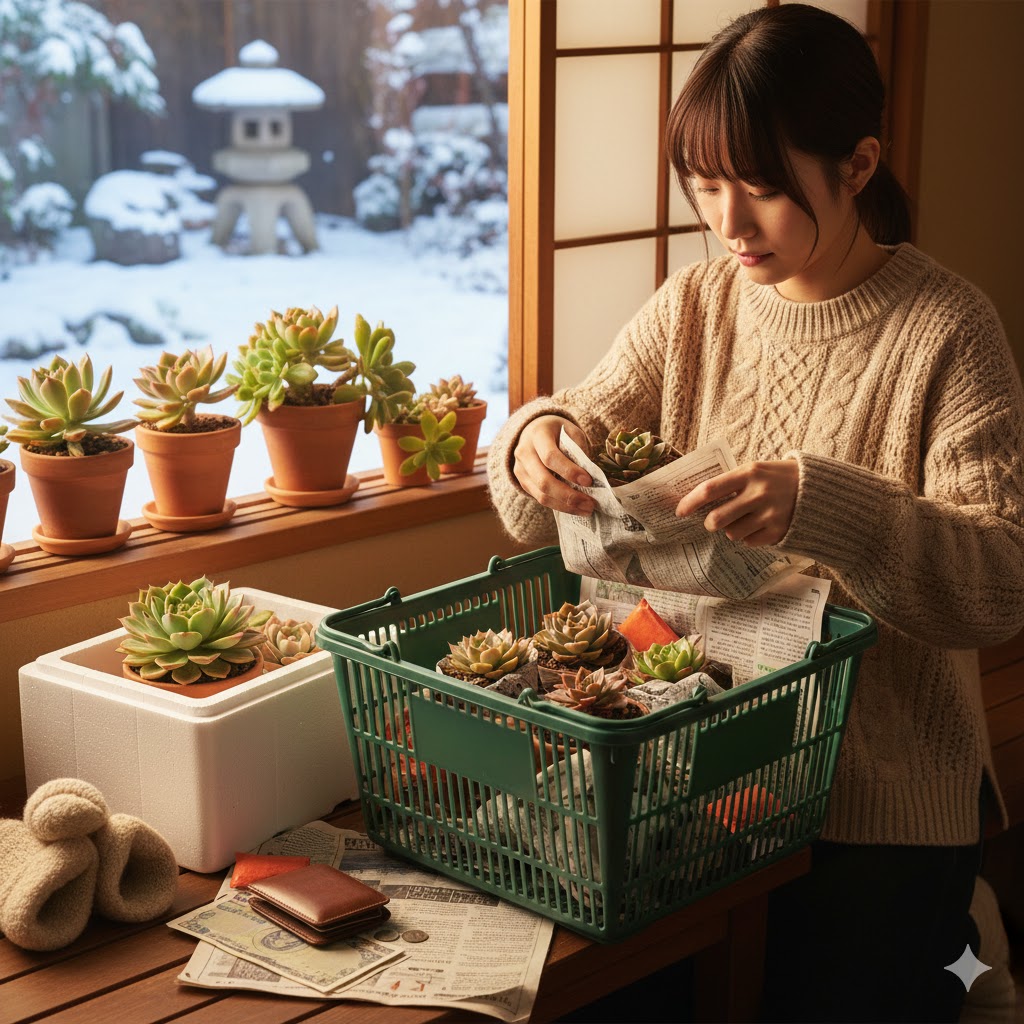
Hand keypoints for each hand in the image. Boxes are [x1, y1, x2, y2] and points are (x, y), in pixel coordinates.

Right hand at [513, 415, 594, 515]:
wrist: (533, 432)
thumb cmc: (557, 432)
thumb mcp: (571, 431)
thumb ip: (579, 448)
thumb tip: (589, 475)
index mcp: (537, 435)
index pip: (550, 457)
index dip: (569, 471)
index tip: (588, 481)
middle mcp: (524, 453)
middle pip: (544, 481)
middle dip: (569, 496)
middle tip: (590, 503)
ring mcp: (520, 470)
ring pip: (541, 495)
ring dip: (566, 506)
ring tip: (586, 509)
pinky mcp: (522, 483)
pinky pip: (540, 499)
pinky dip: (559, 506)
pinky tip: (575, 508)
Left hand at [675, 459, 798, 546]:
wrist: (818, 489)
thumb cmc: (778, 477)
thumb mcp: (756, 470)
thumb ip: (730, 482)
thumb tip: (697, 501)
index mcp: (749, 473)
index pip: (710, 489)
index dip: (690, 502)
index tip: (680, 511)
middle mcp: (758, 494)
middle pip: (717, 519)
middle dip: (709, 524)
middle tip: (711, 522)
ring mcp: (770, 514)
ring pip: (732, 534)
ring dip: (732, 530)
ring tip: (745, 519)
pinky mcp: (778, 531)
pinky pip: (749, 542)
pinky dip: (749, 537)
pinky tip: (760, 525)